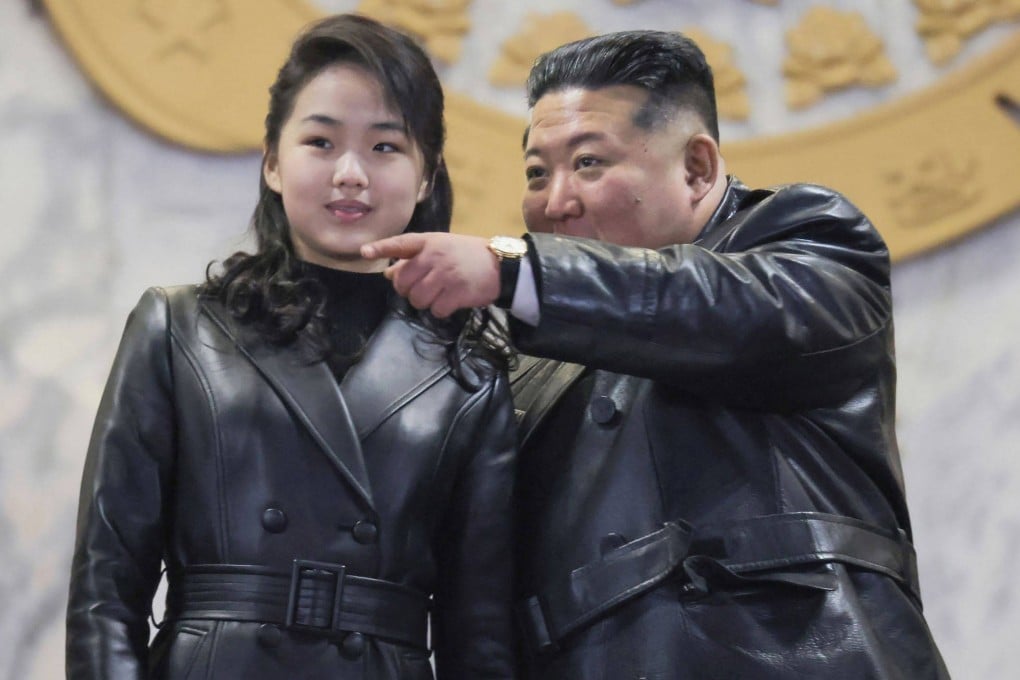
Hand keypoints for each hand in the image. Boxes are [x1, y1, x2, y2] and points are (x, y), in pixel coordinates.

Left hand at [361, 233, 499, 317]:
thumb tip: (388, 274)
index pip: (400, 244)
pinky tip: (452, 301)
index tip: (364, 252)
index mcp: (429, 242)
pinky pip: (435, 310)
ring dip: (425, 302)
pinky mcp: (456, 292)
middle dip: (409, 290)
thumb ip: (414, 259)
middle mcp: (435, 256)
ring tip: (440, 294)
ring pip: (417, 299)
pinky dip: (441, 310)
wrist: (501, 266)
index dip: (382, 248)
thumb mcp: (440, 249)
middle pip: (403, 282)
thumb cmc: (467, 256)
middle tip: (425, 287)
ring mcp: (445, 274)